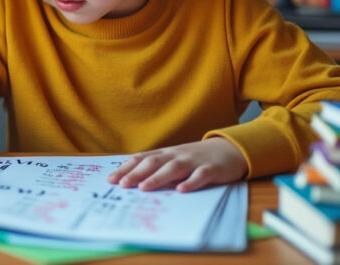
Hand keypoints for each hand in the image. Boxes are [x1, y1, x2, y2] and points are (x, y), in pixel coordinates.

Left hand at [106, 138, 247, 192]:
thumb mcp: (174, 159)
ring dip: (157, 178)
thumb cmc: (195, 158)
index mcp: (165, 154)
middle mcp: (176, 155)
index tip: (111, 180)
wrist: (229, 149)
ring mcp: (193, 161)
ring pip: (173, 168)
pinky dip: (190, 183)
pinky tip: (181, 190)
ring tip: (143, 187)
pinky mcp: (211, 169)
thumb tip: (131, 180)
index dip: (125, 168)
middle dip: (135, 173)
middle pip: (153, 163)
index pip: (141, 159)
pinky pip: (200, 176)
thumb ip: (156, 167)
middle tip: (122, 185)